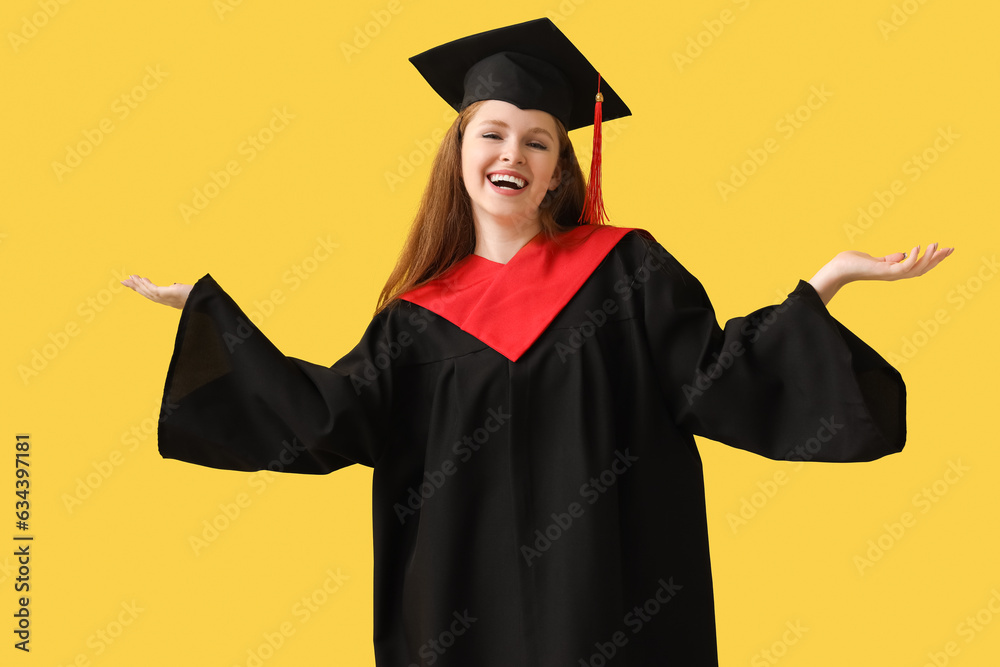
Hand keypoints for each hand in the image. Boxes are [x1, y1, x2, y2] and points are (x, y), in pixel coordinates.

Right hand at [121, 275, 192, 308]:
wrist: (205, 301)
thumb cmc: (198, 296)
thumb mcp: (185, 291)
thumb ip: (177, 289)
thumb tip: (174, 285)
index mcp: (169, 301)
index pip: (152, 295)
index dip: (142, 289)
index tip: (134, 283)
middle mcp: (166, 301)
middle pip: (147, 294)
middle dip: (135, 287)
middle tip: (124, 280)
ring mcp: (167, 299)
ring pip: (148, 292)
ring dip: (138, 285)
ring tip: (129, 278)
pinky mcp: (169, 295)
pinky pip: (154, 290)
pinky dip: (147, 285)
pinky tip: (141, 279)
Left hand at [808, 243, 953, 304]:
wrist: (837, 269)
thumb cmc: (853, 264)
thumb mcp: (875, 259)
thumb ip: (890, 259)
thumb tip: (902, 254)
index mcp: (894, 271)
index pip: (918, 266)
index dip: (933, 259)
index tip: (945, 249)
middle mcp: (895, 275)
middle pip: (922, 269)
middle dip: (937, 260)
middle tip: (951, 249)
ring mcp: (890, 274)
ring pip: (916, 269)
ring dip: (929, 258)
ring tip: (937, 245)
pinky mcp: (884, 271)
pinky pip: (903, 266)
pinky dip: (913, 258)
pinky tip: (918, 247)